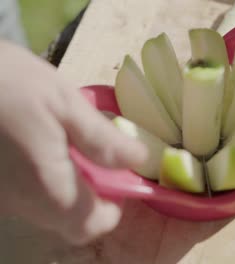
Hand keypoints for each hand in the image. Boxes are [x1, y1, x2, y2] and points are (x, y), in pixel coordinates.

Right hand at [0, 40, 147, 244]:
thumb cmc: (3, 82)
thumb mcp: (62, 101)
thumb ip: (101, 139)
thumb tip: (139, 160)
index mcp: (47, 188)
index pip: (90, 226)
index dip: (112, 207)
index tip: (116, 178)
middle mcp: (19, 204)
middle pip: (68, 219)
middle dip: (89, 192)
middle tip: (91, 153)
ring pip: (45, 207)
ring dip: (64, 182)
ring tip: (62, 141)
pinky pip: (22, 193)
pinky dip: (39, 176)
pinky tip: (35, 143)